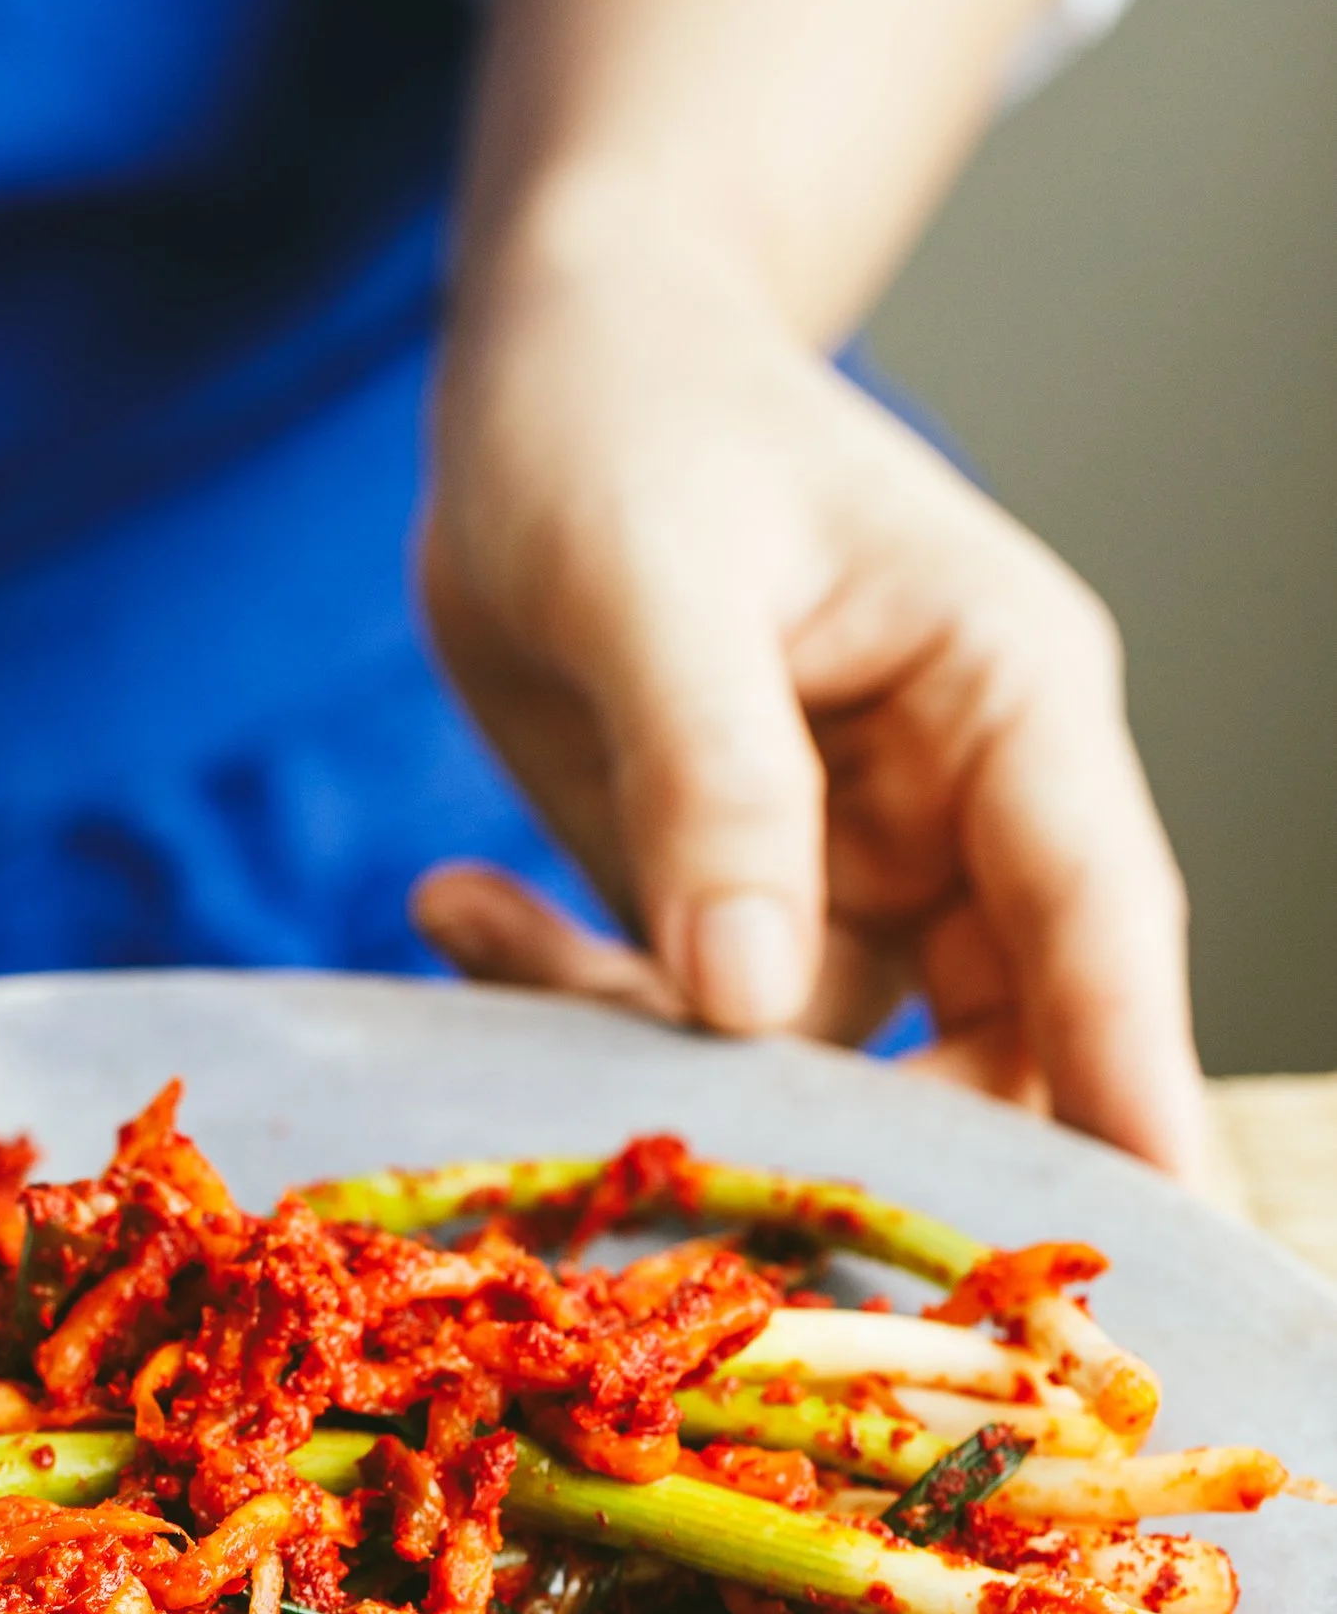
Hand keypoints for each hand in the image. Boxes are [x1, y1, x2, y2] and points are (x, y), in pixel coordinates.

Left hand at [414, 203, 1205, 1178]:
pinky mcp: (733, 901)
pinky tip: (456, 905)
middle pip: (987, 1037)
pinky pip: (680, 1020)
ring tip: (489, 935)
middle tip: (703, 1179)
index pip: (1098, 916)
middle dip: (859, 1131)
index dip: (1128, 1086)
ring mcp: (849, 866)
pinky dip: (568, 997)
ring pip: (813, 1060)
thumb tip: (751, 998)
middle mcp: (960, 805)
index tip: (1156, 1245)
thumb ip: (709, 779)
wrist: (543, 367)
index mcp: (1005, 699)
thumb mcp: (651, 575)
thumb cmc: (626, 413)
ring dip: (659, 1058)